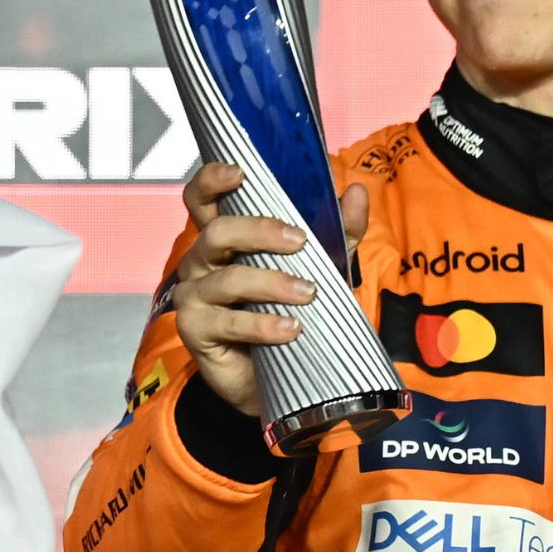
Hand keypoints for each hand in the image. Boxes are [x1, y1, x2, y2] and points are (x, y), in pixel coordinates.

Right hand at [170, 162, 369, 415]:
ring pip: (227, 280)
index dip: (213, 180)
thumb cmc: (292, 311)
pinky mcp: (195, 331)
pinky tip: (292, 328)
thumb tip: (358, 191)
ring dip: (272, 283)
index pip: (203, 199)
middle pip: (218, 232)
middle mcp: (201, 261)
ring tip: (308, 293)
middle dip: (260, 232)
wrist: (285, 379)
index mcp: (224, 238)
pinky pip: (228, 322)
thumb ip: (340, 232)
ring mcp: (194, 297)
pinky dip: (263, 325)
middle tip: (299, 241)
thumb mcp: (323, 267)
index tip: (240, 172)